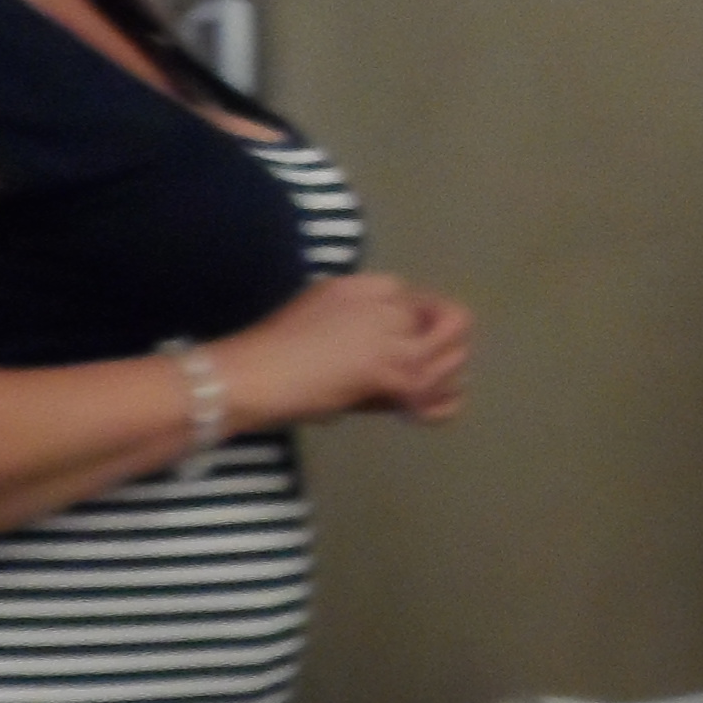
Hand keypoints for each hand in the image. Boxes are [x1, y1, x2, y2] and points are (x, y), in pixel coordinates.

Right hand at [212, 274, 462, 430]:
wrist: (247, 375)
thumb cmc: (268, 357)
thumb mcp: (317, 326)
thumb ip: (355, 337)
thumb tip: (384, 377)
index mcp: (363, 286)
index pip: (418, 301)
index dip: (422, 332)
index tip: (408, 357)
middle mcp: (384, 301)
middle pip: (446, 320)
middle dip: (443, 353)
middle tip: (425, 383)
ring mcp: (390, 332)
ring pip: (454, 347)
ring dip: (448, 376)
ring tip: (423, 402)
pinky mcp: (389, 368)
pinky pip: (433, 387)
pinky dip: (434, 406)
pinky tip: (410, 416)